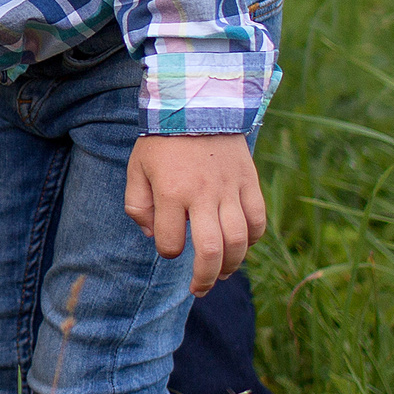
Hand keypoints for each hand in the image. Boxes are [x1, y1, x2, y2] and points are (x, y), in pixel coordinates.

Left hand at [125, 134, 267, 296]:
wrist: (196, 105)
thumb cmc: (161, 141)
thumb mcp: (136, 168)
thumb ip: (137, 204)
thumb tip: (153, 235)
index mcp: (171, 191)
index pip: (171, 241)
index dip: (168, 250)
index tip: (168, 244)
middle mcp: (203, 194)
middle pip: (211, 250)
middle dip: (205, 277)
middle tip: (198, 288)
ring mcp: (230, 189)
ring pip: (239, 241)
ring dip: (231, 264)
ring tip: (220, 274)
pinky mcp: (249, 182)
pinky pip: (257, 220)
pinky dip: (252, 239)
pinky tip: (240, 245)